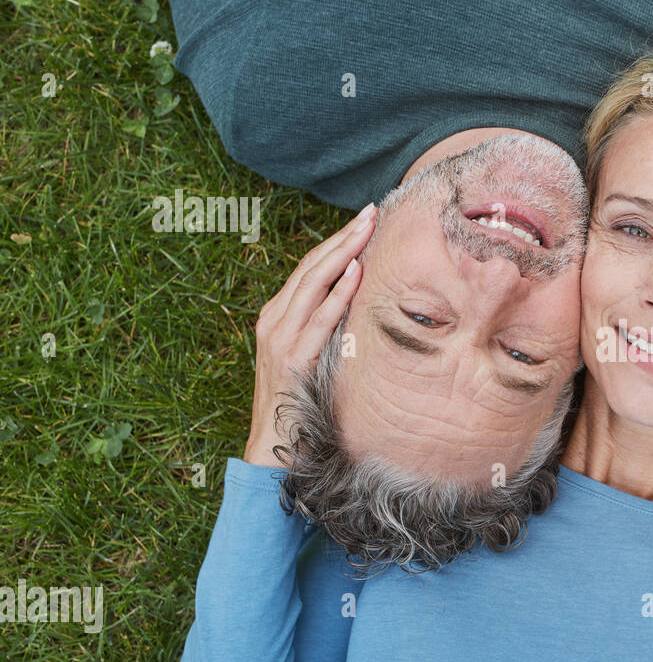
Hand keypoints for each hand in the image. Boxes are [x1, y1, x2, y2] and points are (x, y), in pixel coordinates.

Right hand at [243, 205, 376, 467]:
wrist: (271, 449)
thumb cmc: (299, 404)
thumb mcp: (310, 356)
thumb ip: (326, 328)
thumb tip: (360, 302)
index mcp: (277, 316)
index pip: (310, 268)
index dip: (336, 241)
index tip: (364, 220)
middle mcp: (274, 320)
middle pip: (311, 267)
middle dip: (343, 237)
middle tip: (371, 211)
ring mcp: (280, 339)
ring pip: (313, 284)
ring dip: (344, 253)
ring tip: (368, 229)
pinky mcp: (292, 360)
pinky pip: (320, 320)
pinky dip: (339, 295)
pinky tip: (357, 273)